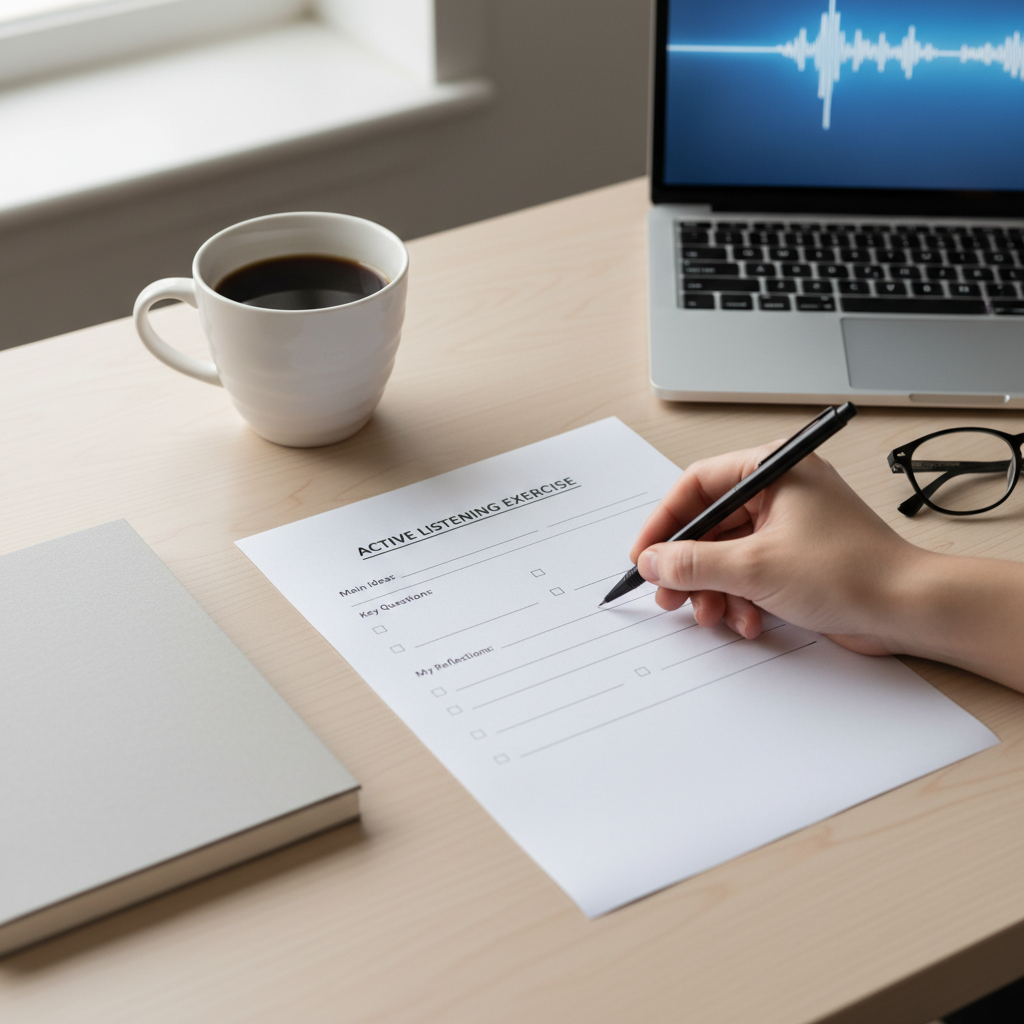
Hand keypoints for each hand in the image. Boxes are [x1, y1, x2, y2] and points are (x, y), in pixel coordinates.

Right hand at [628, 446, 920, 655]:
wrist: (909, 609)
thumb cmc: (853, 571)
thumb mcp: (755, 567)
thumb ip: (693, 563)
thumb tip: (653, 561)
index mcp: (772, 470)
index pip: (697, 486)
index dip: (664, 522)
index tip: (643, 554)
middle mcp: (779, 493)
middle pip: (709, 526)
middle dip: (689, 567)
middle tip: (668, 595)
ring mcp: (787, 528)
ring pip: (725, 556)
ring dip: (714, 591)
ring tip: (713, 616)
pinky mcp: (795, 560)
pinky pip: (748, 575)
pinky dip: (741, 600)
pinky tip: (748, 621)